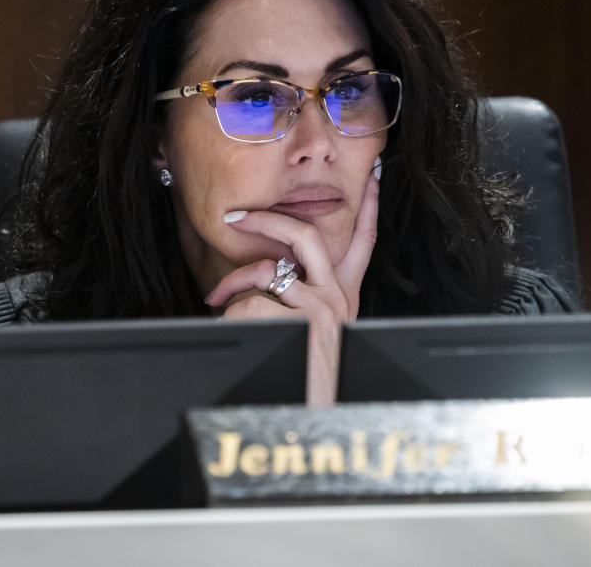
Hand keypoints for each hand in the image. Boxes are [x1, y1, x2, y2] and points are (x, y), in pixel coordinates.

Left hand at [206, 172, 379, 405]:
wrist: (308, 413)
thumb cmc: (304, 370)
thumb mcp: (318, 330)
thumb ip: (307, 296)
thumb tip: (279, 269)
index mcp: (345, 299)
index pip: (364, 244)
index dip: (370, 208)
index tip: (375, 176)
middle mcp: (338, 299)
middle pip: (307, 236)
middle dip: (269, 219)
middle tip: (237, 216)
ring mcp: (319, 309)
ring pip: (266, 270)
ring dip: (232, 283)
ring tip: (216, 299)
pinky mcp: (296, 321)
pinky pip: (247, 301)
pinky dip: (228, 311)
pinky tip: (227, 326)